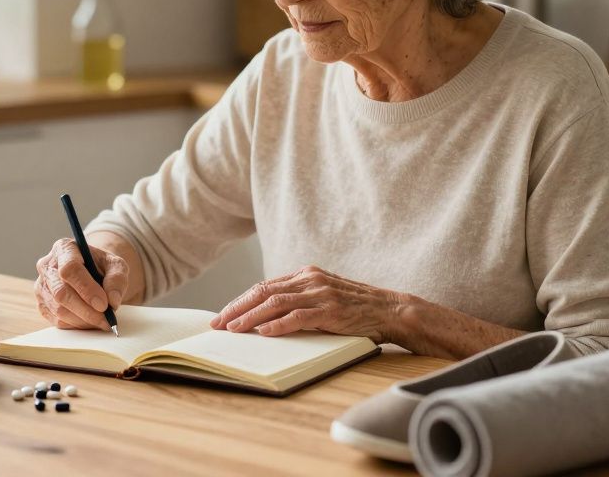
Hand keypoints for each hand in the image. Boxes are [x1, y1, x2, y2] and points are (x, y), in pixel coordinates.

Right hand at [35, 238, 129, 329]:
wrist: (90, 272)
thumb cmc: (101, 266)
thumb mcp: (116, 265)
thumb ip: (117, 279)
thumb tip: (112, 300)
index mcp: (64, 249)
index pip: (69, 269)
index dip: (86, 289)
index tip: (103, 304)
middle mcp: (47, 266)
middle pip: (61, 292)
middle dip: (86, 310)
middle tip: (106, 319)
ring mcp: (41, 286)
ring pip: (59, 310)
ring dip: (83, 320)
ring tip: (102, 321)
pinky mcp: (42, 304)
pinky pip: (57, 320)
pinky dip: (77, 325)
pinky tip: (90, 321)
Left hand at [209, 265, 406, 341]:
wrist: (390, 309)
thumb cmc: (355, 308)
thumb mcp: (323, 296)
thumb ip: (299, 299)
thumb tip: (266, 316)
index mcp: (305, 275)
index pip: (264, 286)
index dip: (240, 301)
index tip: (223, 315)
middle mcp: (309, 280)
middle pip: (263, 291)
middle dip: (237, 308)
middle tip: (218, 324)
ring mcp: (320, 294)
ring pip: (275, 303)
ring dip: (250, 317)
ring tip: (233, 329)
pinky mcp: (330, 310)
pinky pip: (298, 317)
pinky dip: (278, 325)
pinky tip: (264, 332)